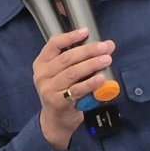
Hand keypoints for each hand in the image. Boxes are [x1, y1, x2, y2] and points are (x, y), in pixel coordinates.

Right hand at [31, 27, 108, 150]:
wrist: (56, 119)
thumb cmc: (62, 91)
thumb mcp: (64, 73)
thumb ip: (81, 59)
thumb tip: (108, 45)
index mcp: (42, 63)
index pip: (53, 44)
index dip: (70, 36)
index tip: (86, 32)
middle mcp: (42, 75)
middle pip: (67, 58)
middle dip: (88, 51)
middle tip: (105, 48)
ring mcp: (48, 89)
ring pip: (72, 73)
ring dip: (91, 65)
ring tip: (106, 60)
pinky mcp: (57, 102)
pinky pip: (77, 90)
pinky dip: (90, 83)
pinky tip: (101, 78)